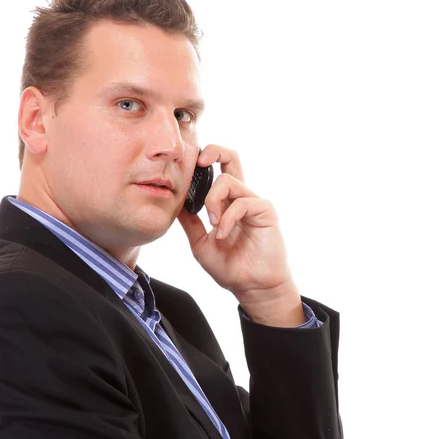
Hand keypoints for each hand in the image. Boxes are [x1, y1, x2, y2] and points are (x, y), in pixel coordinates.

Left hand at [177, 145, 304, 326]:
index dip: (202, 161)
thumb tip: (173, 204)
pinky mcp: (264, 211)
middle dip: (214, 150)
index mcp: (226, 203)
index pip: (217, 170)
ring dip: (213, 201)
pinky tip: (222, 235)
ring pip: (228, 180)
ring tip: (212, 225)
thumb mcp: (200, 243)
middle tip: (199, 162)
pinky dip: (227, 218)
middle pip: (231, 157)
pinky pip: (241, 202)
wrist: (252, 287)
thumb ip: (190, 223)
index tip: (186, 168)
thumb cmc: (231, 268)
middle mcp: (240, 197)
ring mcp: (253, 202)